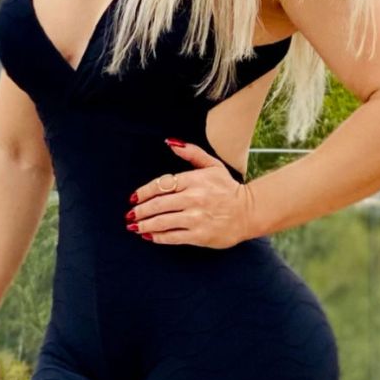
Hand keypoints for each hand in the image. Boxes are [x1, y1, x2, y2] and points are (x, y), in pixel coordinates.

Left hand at [127, 138, 257, 248]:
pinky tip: (149, 236)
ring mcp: (196, 218)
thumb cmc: (228, 189)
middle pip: (158, 204)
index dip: (144, 192)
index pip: (161, 184)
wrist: (249, 212)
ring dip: (145, 224)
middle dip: (140, 210)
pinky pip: (172, 236)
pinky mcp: (199, 235)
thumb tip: (171, 142)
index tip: (134, 198)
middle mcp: (193, 198)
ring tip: (135, 226)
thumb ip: (192, 152)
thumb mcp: (212, 166)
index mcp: (194, 180)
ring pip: (162, 221)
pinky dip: (158, 237)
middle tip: (130, 215)